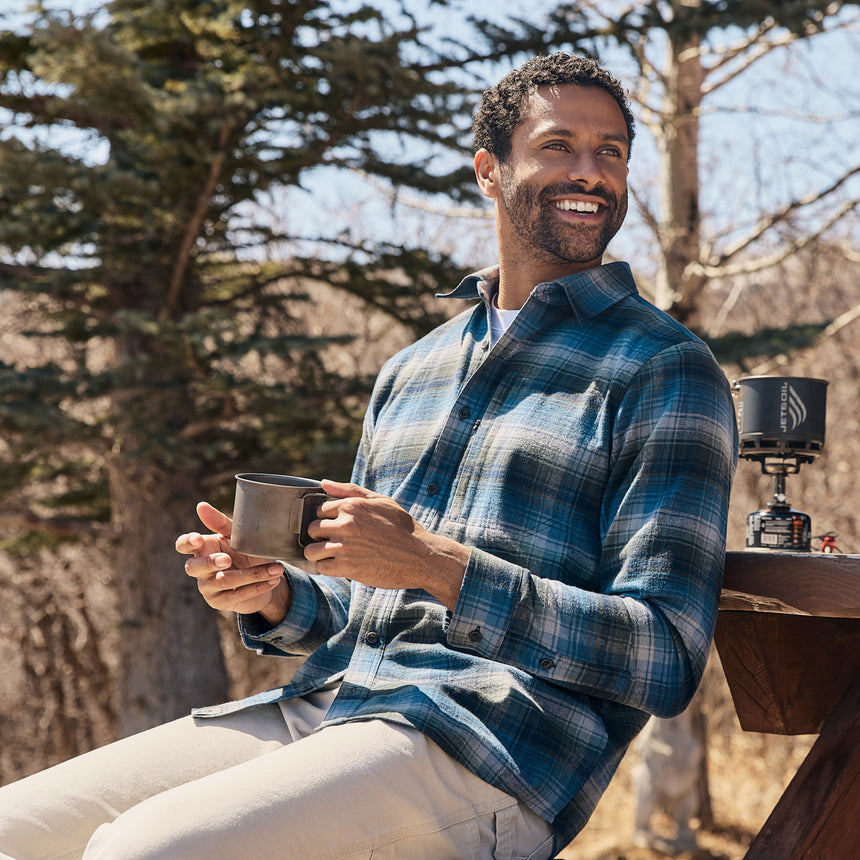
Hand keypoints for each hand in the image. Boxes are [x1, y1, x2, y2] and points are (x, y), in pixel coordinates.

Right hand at [176, 501, 290, 623]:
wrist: (261, 577)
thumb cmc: (244, 552)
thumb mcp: (236, 535)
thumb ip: (220, 522)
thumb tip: (201, 506)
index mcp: (202, 547)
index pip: (183, 545)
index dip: (186, 543)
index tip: (197, 539)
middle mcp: (200, 569)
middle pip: (193, 567)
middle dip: (210, 563)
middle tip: (227, 559)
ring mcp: (207, 587)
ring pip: (223, 580)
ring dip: (253, 574)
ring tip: (275, 568)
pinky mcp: (220, 602)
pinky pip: (237, 595)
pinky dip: (258, 586)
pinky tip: (273, 580)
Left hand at [304, 480, 468, 610]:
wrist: (420, 556)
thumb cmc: (403, 528)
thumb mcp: (381, 501)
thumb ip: (350, 490)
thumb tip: (324, 483)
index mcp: (352, 506)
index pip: (319, 510)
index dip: (327, 519)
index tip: (336, 527)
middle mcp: (345, 524)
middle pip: (312, 530)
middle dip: (320, 536)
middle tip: (334, 542)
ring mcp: (345, 546)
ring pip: (311, 551)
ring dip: (319, 554)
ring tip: (332, 555)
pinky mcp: (347, 567)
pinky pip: (321, 568)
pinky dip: (327, 568)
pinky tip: (339, 566)